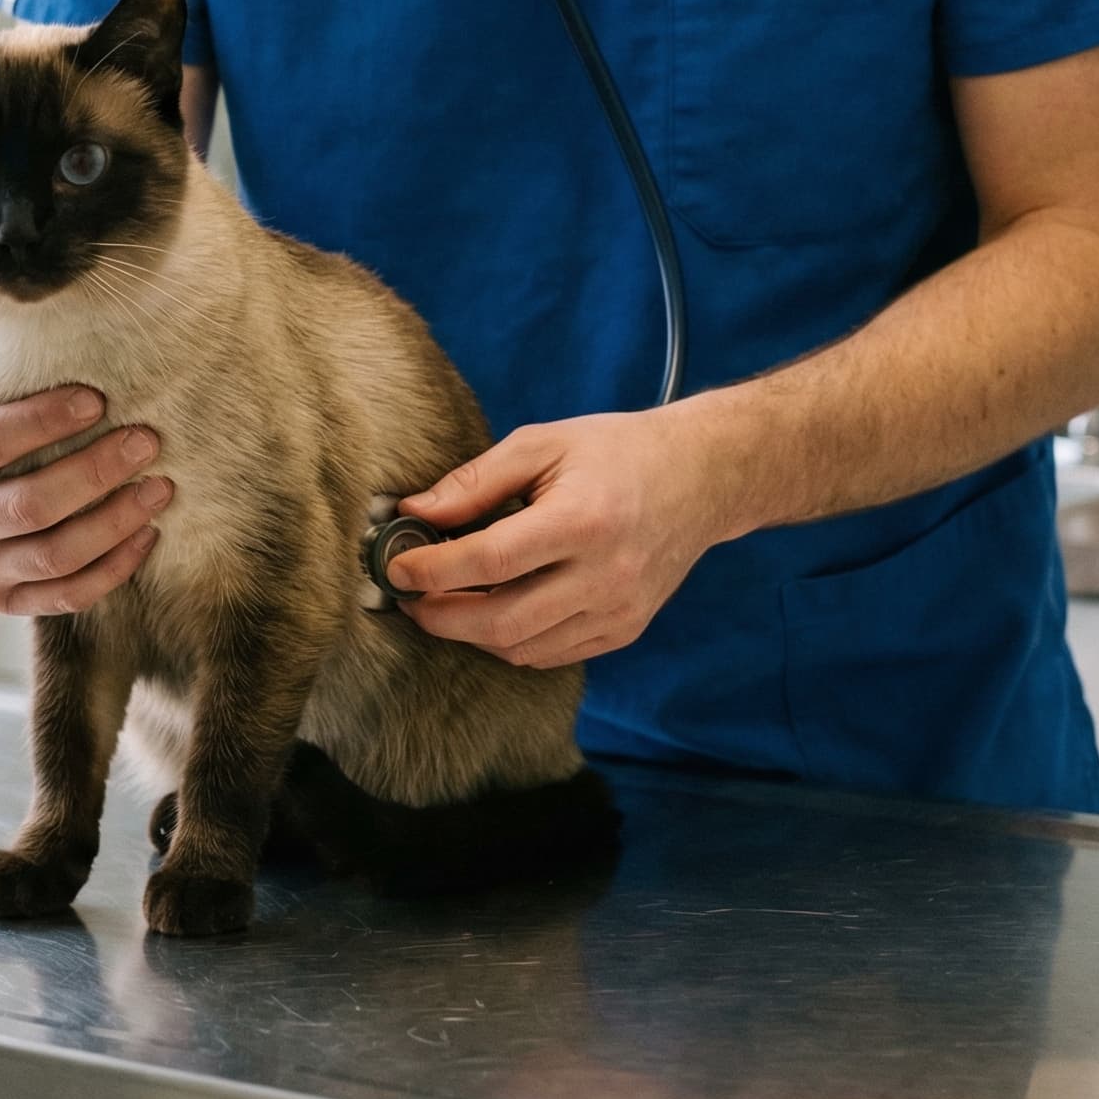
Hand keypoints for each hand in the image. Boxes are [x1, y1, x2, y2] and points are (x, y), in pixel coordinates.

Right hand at [0, 302, 173, 615]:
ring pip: (56, 556)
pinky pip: (66, 596)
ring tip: (161, 486)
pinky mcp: (5, 600)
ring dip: (115, 523)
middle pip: (31, 506)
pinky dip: (112, 570)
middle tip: (147, 439)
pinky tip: (149, 534)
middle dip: (95, 472)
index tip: (97, 397)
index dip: (43, 421)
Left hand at [385, 410, 737, 667]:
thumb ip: (476, 481)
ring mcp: (619, 610)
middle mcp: (605, 575)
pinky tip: (489, 613)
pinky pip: (552, 654)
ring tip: (444, 603)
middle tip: (409, 599)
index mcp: (583, 520)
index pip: (490, 562)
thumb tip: (414, 512)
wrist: (702, 478)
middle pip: (502, 620)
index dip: (433, 570)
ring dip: (471, 633)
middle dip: (441, 616)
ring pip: (523, 648)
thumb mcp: (543, 444)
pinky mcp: (626, 629)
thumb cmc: (617, 452)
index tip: (396, 566)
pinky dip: (510, 642)